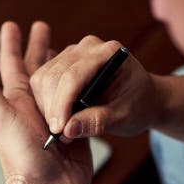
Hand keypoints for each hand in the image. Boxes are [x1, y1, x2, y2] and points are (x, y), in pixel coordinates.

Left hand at [0, 21, 93, 183]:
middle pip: (36, 67)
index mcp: (15, 100)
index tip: (11, 25)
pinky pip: (80, 100)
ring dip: (63, 63)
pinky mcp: (75, 127)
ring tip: (67, 47)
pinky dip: (83, 86)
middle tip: (42, 27)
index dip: (11, 44)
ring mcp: (54, 116)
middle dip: (38, 47)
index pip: (12, 64)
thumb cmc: (21, 158)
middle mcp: (33, 106)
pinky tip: (87, 79)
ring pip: (60, 82)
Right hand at [29, 34, 162, 139]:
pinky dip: (44, 103)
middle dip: (52, 108)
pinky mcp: (60, 64)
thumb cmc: (138, 104)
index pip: (74, 76)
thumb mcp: (124, 117)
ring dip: (46, 107)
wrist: (142, 97)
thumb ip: (97, 121)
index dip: (62, 104)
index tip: (59, 130)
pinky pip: (41, 82)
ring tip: (61, 129)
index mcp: (108, 53)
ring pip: (43, 79)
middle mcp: (87, 47)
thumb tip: (67, 130)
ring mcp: (71, 53)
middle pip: (54, 76)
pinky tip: (58, 118)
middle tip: (59, 136)